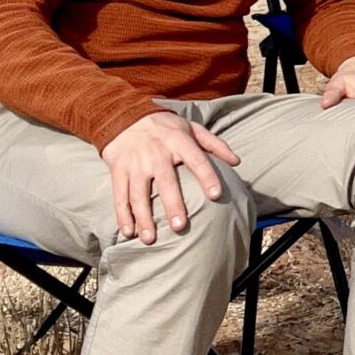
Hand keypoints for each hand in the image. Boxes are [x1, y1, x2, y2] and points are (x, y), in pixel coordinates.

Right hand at [100, 110, 239, 243]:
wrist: (124, 116)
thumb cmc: (165, 126)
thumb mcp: (191, 127)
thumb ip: (214, 144)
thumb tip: (236, 162)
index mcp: (178, 141)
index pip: (196, 159)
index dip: (207, 176)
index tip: (216, 195)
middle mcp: (156, 152)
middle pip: (166, 181)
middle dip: (172, 204)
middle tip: (180, 226)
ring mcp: (135, 163)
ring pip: (138, 193)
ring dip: (143, 217)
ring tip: (150, 239)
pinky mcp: (118, 169)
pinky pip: (120, 195)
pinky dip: (123, 214)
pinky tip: (129, 232)